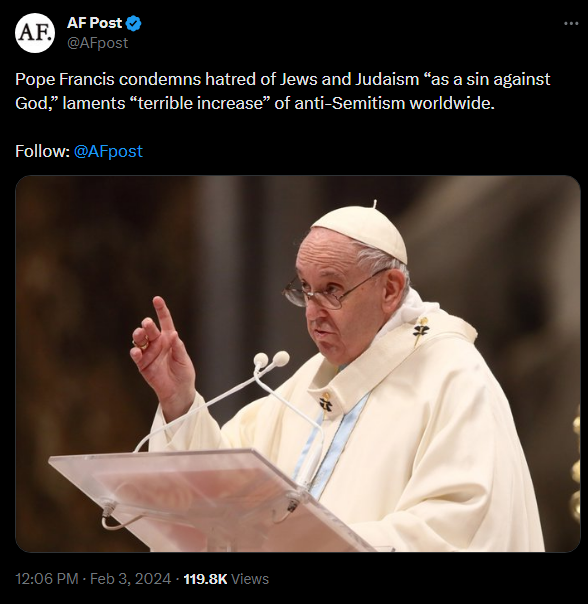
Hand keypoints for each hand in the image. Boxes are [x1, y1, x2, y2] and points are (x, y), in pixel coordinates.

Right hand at [130, 296, 195, 421]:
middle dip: (147, 325)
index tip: (157, 299)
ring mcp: (149, 353)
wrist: (178, 391)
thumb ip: (178, 347)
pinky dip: (135, 352)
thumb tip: (173, 334)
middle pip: (150, 330)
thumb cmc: (184, 373)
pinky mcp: (143, 364)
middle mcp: (158, 343)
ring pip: (141, 340)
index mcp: (169, 338)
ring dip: (138, 335)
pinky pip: (137, 355)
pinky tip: (137, 350)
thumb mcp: (184, 359)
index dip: (161, 310)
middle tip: (147, 323)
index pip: (165, 321)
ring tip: (139, 334)